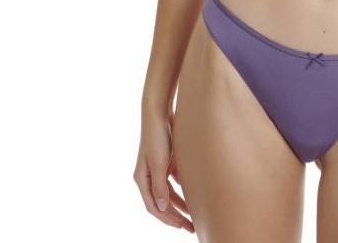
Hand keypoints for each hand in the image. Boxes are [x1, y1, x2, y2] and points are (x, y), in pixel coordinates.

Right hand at [133, 107, 194, 233]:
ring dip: (180, 203)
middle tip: (192, 226)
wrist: (160, 111)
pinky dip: (182, 188)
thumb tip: (163, 209)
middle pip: (162, 202)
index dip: (168, 219)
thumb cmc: (158, 136)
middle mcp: (148, 175)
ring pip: (169, 192)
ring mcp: (157, 167)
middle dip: (176, 216)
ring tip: (195, 213)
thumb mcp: (160, 163)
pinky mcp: (166, 159)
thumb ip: (160, 187)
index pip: (154, 207)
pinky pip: (174, 180)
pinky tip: (194, 192)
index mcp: (142, 179)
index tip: (183, 226)